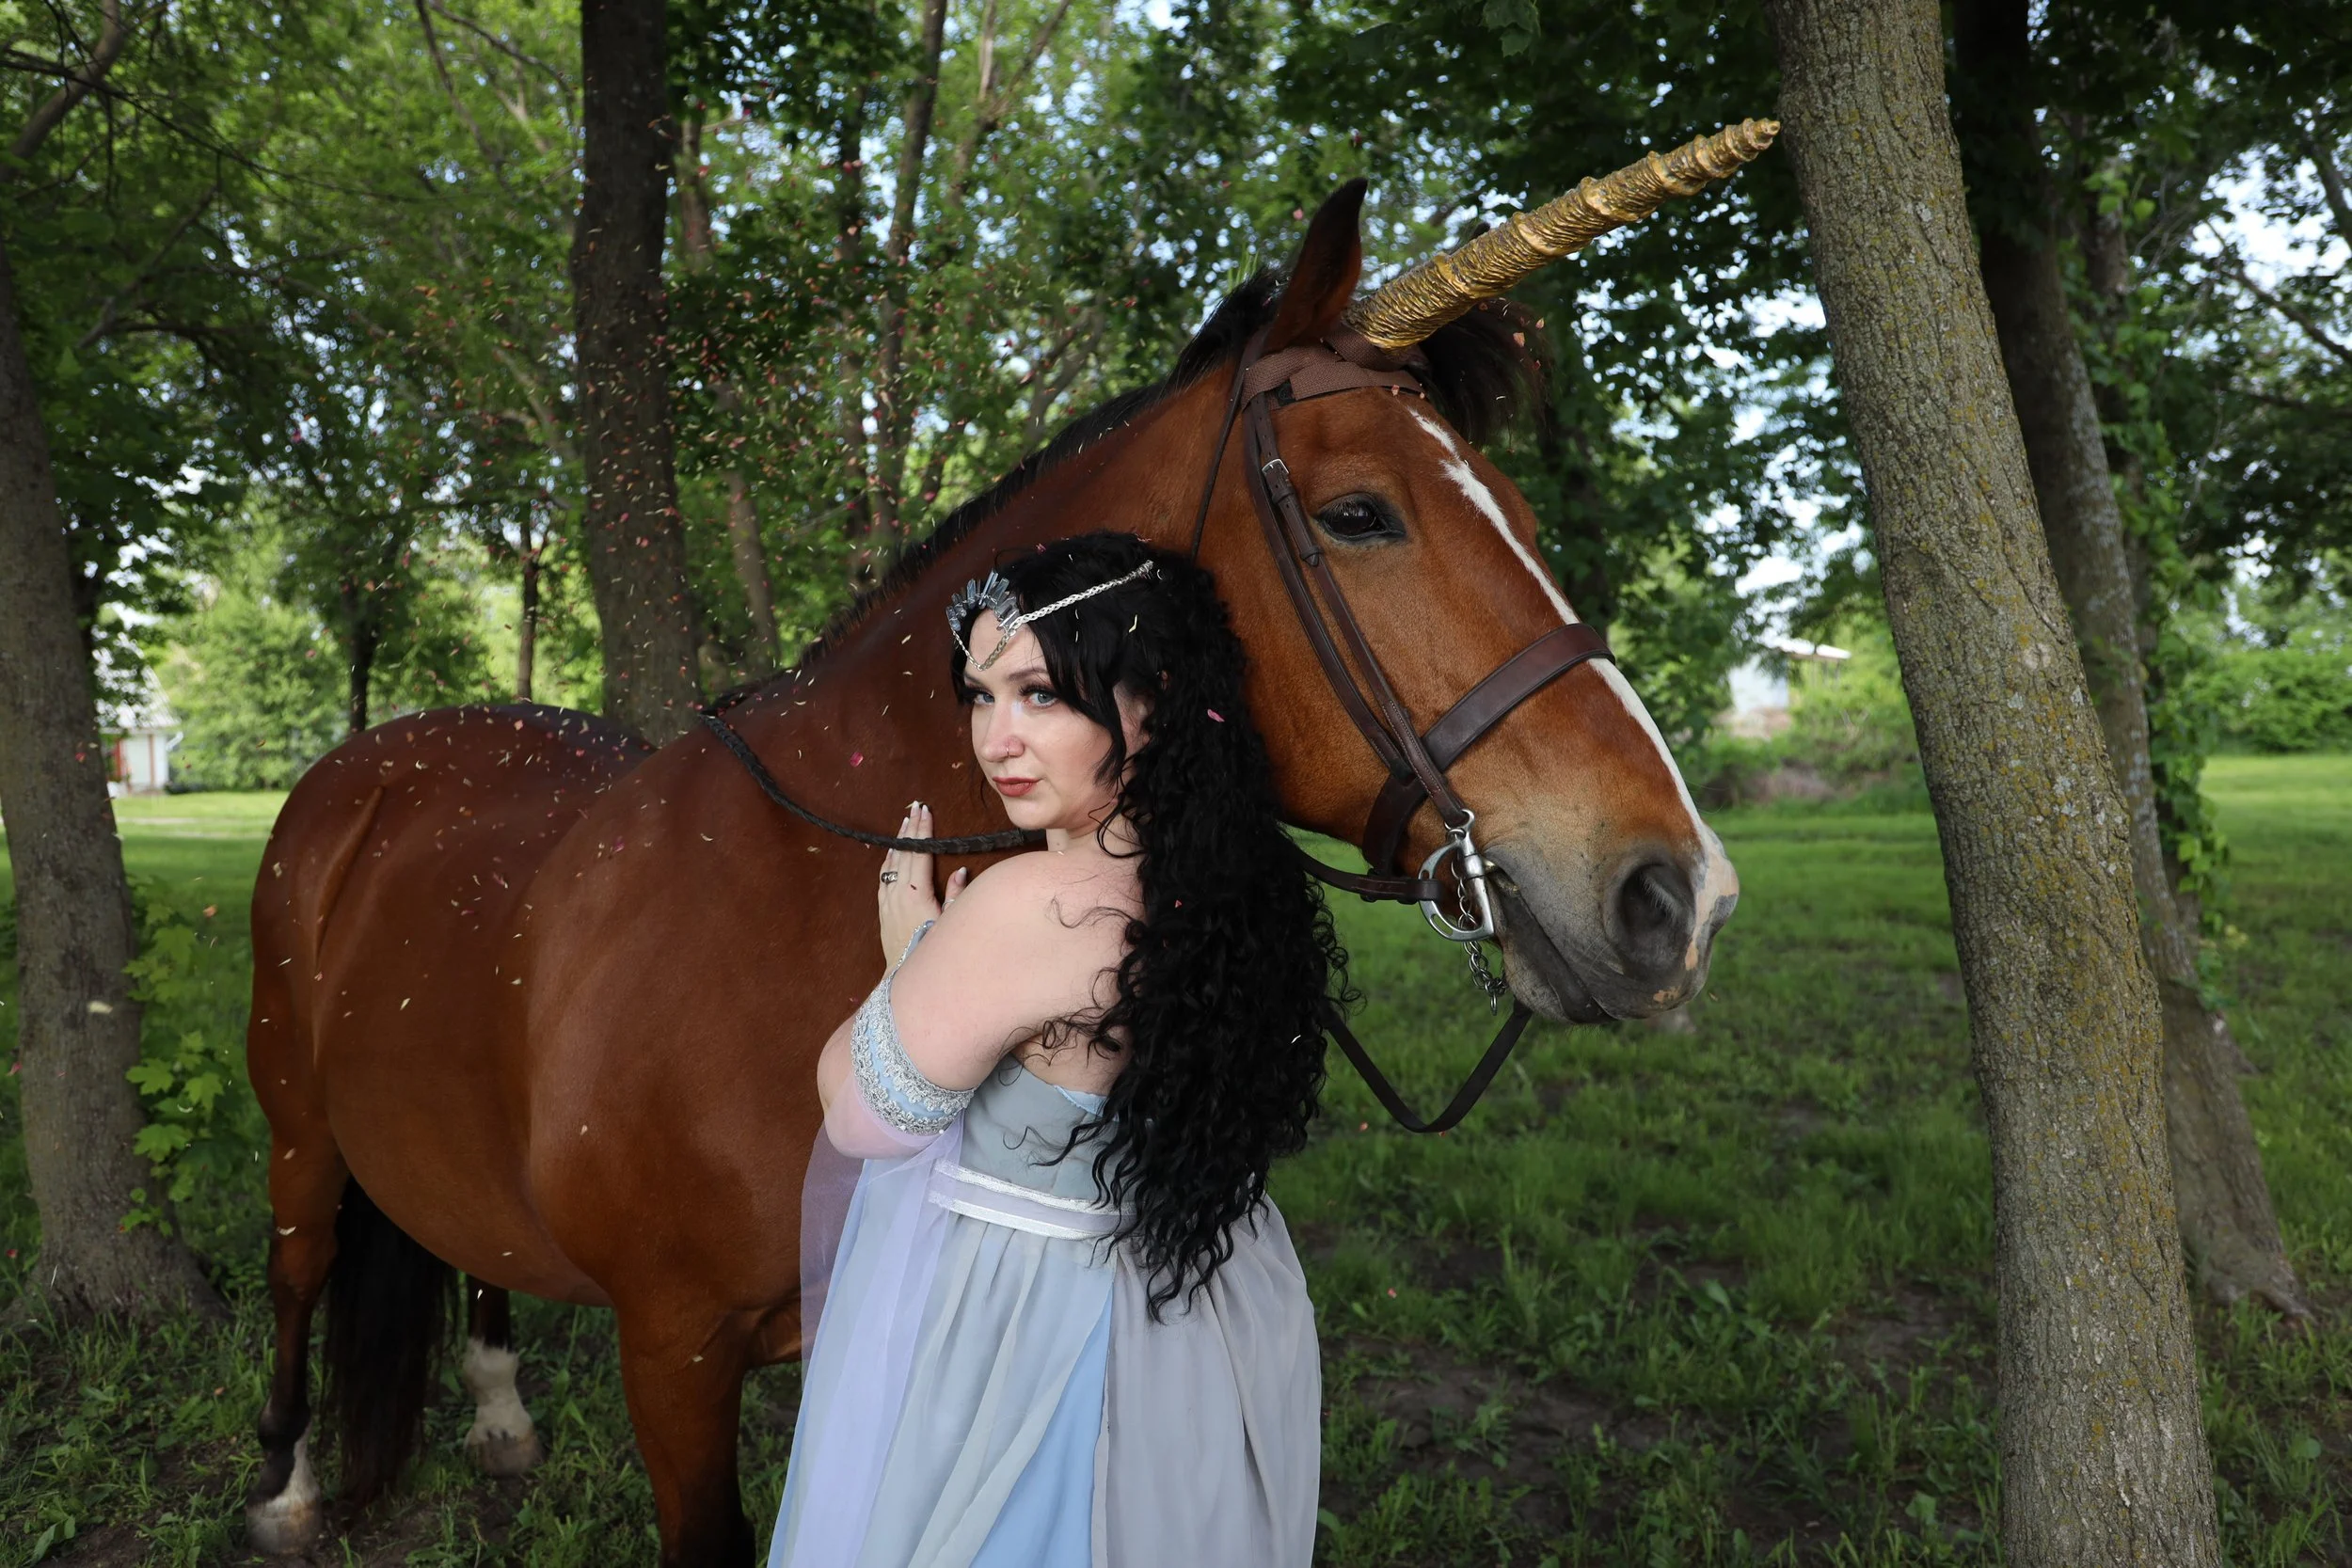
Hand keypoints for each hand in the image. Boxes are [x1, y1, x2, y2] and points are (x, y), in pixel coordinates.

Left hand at [878, 801, 968, 967]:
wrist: (906, 976)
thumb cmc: (933, 950)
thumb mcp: (951, 923)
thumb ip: (956, 895)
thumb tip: (961, 871)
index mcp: (917, 892)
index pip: (920, 853)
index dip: (923, 831)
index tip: (925, 812)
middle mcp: (898, 893)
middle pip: (904, 853)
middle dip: (911, 829)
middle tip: (916, 808)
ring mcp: (888, 900)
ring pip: (891, 862)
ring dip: (898, 841)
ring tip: (904, 823)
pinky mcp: (882, 910)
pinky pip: (883, 877)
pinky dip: (888, 860)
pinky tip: (891, 853)